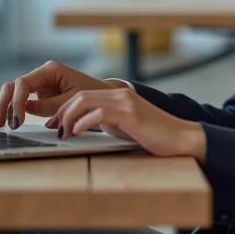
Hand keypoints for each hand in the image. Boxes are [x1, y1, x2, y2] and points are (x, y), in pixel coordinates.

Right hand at [0, 60, 123, 129]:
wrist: (104, 96)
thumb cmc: (93, 96)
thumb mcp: (73, 101)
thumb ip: (50, 106)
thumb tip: (26, 110)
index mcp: (50, 70)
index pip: (24, 83)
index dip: (17, 102)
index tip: (18, 121)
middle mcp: (42, 75)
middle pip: (13, 86)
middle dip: (3, 104)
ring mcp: (39, 85)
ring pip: (13, 93)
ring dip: (4, 108)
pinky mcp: (39, 95)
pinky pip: (21, 101)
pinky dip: (13, 111)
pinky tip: (6, 123)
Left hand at [47, 87, 206, 159]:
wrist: (181, 139)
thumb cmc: (154, 137)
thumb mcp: (125, 126)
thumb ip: (107, 121)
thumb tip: (83, 126)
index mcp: (119, 95)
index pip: (83, 95)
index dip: (65, 109)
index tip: (55, 124)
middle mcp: (121, 94)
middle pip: (79, 96)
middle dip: (61, 112)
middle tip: (54, 129)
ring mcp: (126, 103)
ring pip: (85, 101)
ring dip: (68, 117)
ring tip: (63, 133)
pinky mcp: (130, 115)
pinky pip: (99, 113)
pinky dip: (83, 122)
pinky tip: (77, 132)